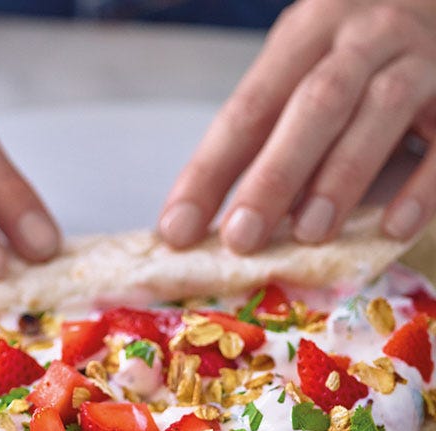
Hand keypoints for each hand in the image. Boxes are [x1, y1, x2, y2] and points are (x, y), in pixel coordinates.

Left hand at [159, 0, 435, 252]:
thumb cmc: (358, 56)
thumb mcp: (305, 72)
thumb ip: (268, 134)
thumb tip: (214, 223)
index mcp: (304, 35)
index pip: (246, 110)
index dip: (209, 173)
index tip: (176, 230)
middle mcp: (361, 37)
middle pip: (312, 106)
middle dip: (273, 176)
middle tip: (242, 238)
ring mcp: (420, 58)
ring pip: (379, 111)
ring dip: (341, 177)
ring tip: (310, 235)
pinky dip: (423, 185)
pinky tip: (394, 228)